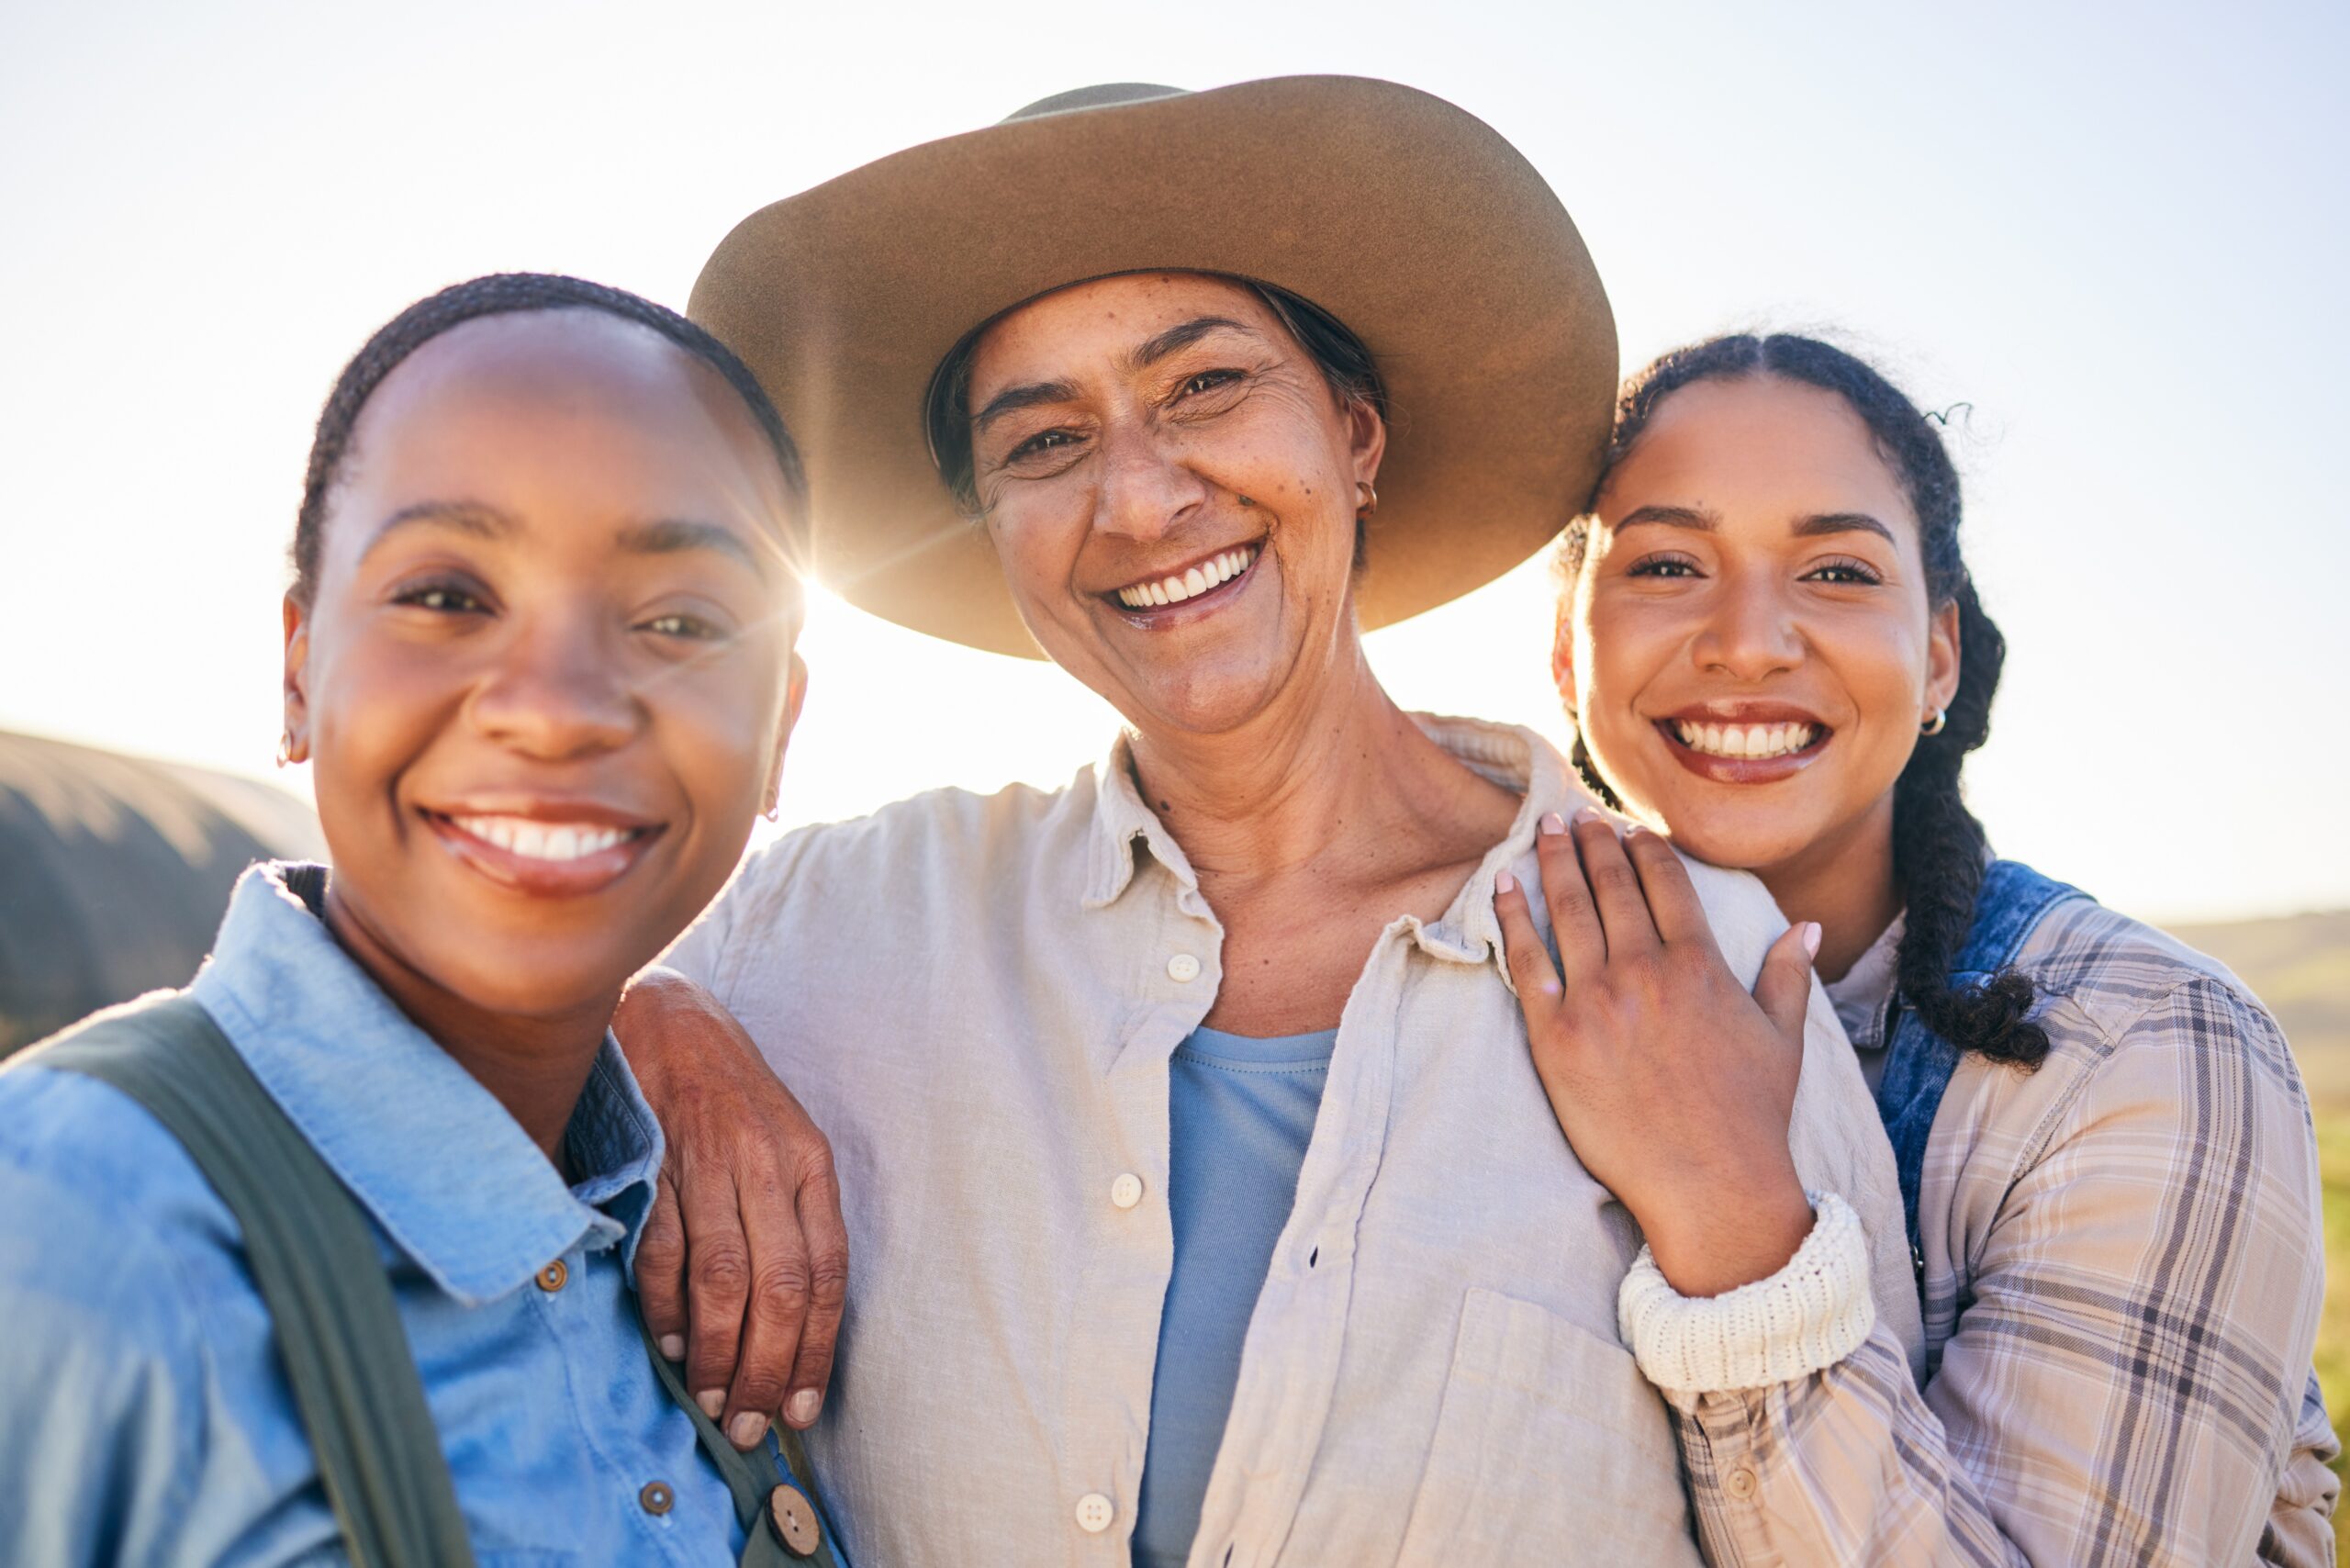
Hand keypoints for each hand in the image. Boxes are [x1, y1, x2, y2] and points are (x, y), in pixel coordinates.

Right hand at [613, 968, 847, 1447]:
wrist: (664, 1014)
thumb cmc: (728, 1091)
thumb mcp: (781, 1138)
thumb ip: (789, 1214)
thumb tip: (785, 1317)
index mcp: (809, 1162)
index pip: (826, 1271)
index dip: (816, 1346)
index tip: (802, 1406)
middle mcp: (767, 1163)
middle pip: (781, 1285)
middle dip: (768, 1367)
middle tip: (753, 1425)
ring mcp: (708, 1162)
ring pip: (726, 1277)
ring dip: (719, 1352)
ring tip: (715, 1403)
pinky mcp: (653, 1162)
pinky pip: (665, 1251)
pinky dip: (668, 1308)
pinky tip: (672, 1348)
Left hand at [1495, 811, 1819, 1297]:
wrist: (1710, 1183)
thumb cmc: (1751, 1116)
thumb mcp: (1782, 1039)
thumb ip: (1787, 974)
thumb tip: (1804, 926)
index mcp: (1700, 966)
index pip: (1666, 884)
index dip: (1645, 849)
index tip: (1630, 830)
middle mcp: (1646, 972)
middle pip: (1611, 887)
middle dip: (1594, 843)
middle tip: (1578, 816)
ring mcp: (1596, 1001)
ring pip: (1567, 911)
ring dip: (1555, 862)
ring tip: (1547, 831)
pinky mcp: (1554, 1037)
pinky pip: (1524, 962)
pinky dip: (1509, 917)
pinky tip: (1502, 883)